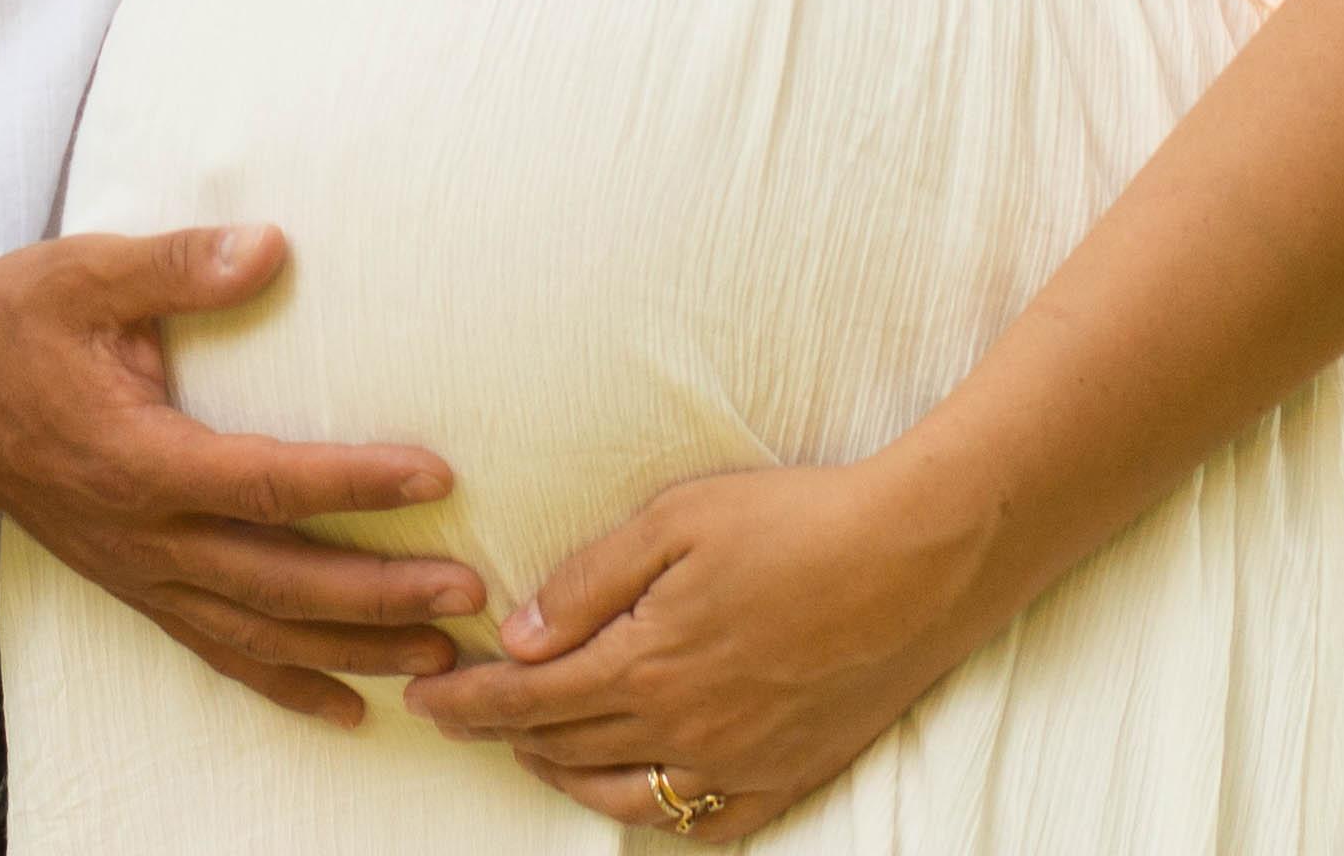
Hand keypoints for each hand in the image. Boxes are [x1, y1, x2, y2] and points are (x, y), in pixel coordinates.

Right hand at [0, 223, 484, 728]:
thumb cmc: (12, 322)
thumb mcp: (88, 273)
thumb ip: (179, 266)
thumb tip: (270, 246)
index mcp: (138, 459)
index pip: (267, 483)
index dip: (355, 483)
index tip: (436, 475)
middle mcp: (143, 535)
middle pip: (280, 581)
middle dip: (379, 595)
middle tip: (467, 596)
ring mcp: (137, 572)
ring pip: (259, 633)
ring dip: (351, 650)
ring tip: (437, 661)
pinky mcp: (132, 586)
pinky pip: (217, 651)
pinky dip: (285, 684)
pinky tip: (349, 707)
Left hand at [404, 455, 999, 832]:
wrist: (921, 560)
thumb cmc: (797, 521)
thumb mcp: (676, 521)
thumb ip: (588, 584)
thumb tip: (517, 637)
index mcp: (647, 666)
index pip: (527, 700)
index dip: (465, 702)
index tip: (423, 698)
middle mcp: (685, 731)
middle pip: (565, 748)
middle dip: (502, 731)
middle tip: (463, 713)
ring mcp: (740, 764)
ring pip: (623, 795)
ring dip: (562, 775)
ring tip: (532, 749)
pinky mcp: (792, 775)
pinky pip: (704, 823)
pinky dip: (655, 814)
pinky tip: (635, 793)